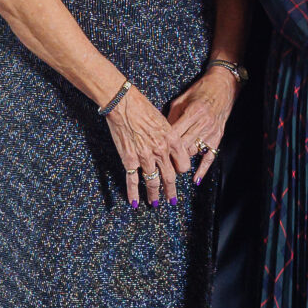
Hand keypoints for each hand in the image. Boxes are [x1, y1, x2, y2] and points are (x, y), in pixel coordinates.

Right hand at [102, 84, 192, 205]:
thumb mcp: (164, 120)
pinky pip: (132, 180)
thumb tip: (171, 149)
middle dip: (171, 191)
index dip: (182, 170)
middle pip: (170, 177)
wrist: (124, 104)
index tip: (178, 173)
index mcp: (172, 140)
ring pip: (153, 182)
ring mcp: (144, 157)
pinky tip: (135, 202)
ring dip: (154, 195)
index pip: (183, 164)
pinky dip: (133, 193)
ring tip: (156, 203)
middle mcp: (161, 151)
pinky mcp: (128, 159)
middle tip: (173, 200)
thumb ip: (169, 137)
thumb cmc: (144, 108)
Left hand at [165, 65, 238, 184]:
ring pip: (194, 152)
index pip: (174, 134)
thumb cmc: (200, 90)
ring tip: (169, 170)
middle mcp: (203, 123)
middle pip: (183, 146)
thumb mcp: (181, 100)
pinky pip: (210, 156)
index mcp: (193, 112)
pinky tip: (196, 179)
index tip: (151, 153)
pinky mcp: (218, 137)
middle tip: (157, 166)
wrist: (223, 86)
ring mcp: (211, 131)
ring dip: (182, 161)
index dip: (162, 145)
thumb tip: (158, 133)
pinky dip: (203, 169)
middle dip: (170, 157)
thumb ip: (170, 117)